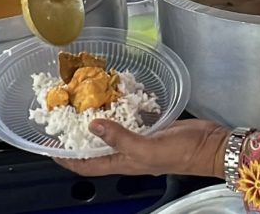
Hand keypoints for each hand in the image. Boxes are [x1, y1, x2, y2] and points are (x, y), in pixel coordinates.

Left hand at [55, 119, 228, 177]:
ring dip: (98, 119)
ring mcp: (141, 138)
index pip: (87, 165)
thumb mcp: (147, 148)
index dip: (67, 159)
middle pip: (96, 148)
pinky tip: (117, 95)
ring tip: (84, 102)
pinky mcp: (153, 126)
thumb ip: (119, 137)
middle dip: (78, 137)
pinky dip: (122, 107)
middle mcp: (128, 152)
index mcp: (123, 162)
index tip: (49, 148)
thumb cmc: (181, 153)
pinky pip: (132, 117)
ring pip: (113, 130)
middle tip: (64, 118)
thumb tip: (92, 126)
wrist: (210, 145)